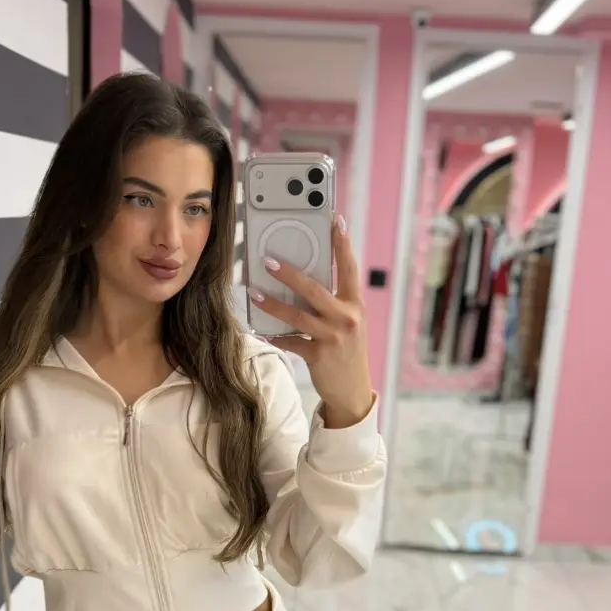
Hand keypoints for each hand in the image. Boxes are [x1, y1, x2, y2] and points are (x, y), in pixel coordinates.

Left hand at [250, 217, 375, 426]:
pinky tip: (261, 331)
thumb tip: (300, 282)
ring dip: (273, 304)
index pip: (349, 268)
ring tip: (254, 293)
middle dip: (290, 274)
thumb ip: (331, 303)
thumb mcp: (347, 324)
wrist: (353, 391)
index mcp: (355, 305)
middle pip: (315, 289)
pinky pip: (291, 341)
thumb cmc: (346, 352)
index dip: (343, 243)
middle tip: (269, 261)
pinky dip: (275, 336)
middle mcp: (347, 318)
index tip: (335, 220)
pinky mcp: (320, 356)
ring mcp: (334, 338)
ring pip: (298, 315)